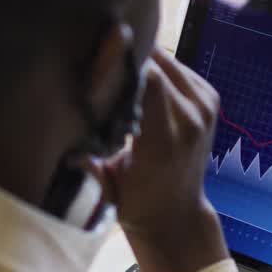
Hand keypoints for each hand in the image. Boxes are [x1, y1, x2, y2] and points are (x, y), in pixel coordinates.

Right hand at [89, 48, 229, 271]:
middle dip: (126, 58)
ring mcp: (204, 108)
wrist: (177, 213)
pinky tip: (138, 80)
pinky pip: (178, 68)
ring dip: (141, 60)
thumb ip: (88, 160)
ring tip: (116, 69)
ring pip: (167, 60)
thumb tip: (62, 135)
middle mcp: (189, 121)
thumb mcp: (107, 184)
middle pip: (156, 63)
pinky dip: (157, 68)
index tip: (94, 62)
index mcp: (163, 142)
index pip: (147, 80)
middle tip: (100, 60)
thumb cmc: (135, 201)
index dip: (119, 65)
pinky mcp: (209, 99)